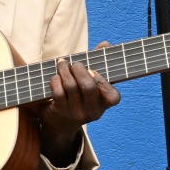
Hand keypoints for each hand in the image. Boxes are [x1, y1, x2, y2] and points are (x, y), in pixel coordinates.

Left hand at [39, 42, 120, 164]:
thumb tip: (105, 44)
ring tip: (62, 64)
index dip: (104, 82)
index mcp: (104, 104)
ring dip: (65, 70)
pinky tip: (55, 77)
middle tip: (74, 64)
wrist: (61, 126)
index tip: (93, 71)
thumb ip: (99, 63)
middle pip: (88, 87)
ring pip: (71, 86)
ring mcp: (76, 113)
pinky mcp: (60, 112)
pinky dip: (56, 80)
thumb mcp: (92, 85)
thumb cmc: (79, 98)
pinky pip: (57, 92)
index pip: (113, 97)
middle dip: (79, 69)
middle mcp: (92, 111)